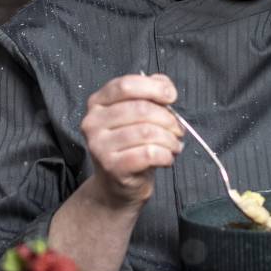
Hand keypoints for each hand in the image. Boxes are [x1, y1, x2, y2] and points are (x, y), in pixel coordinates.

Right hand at [79, 73, 182, 209]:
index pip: (126, 85)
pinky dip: (166, 155)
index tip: (171, 97)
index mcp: (97, 103)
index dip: (153, 88)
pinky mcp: (112, 167)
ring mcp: (99, 146)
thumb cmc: (130, 146)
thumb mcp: (137, 115)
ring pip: (147, 132)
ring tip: (174, 145)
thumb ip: (150, 93)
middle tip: (177, 130)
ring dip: (170, 139)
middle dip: (168, 119)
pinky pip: (148, 154)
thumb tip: (165, 87)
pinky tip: (167, 158)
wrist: (116, 185)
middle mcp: (93, 122)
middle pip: (140, 109)